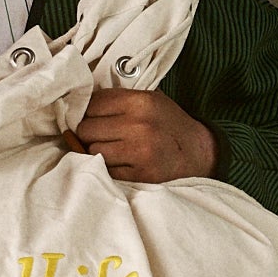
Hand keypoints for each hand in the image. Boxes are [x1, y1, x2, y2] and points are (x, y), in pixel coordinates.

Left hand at [62, 88, 217, 183]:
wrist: (199, 153)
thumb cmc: (168, 125)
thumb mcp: (150, 101)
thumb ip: (118, 101)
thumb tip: (77, 105)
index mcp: (141, 102)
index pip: (91, 104)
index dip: (86, 112)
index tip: (91, 118)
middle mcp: (139, 125)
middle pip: (86, 129)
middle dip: (89, 134)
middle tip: (101, 136)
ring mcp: (140, 152)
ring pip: (91, 151)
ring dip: (96, 152)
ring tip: (113, 150)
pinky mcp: (141, 175)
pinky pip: (105, 171)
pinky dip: (108, 169)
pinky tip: (122, 163)